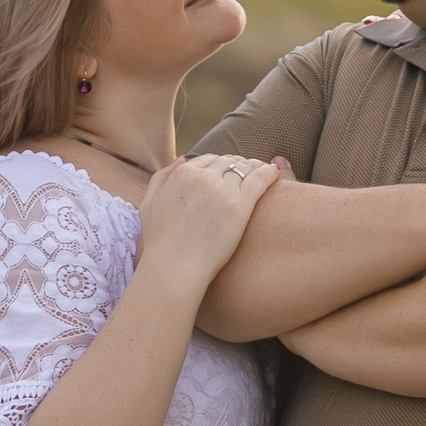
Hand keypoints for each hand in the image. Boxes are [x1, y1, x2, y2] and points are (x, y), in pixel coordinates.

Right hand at [138, 154, 282, 287]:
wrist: (174, 267)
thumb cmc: (160, 242)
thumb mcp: (150, 202)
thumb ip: (163, 177)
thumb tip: (183, 159)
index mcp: (183, 174)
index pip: (209, 159)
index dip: (220, 164)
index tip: (228, 172)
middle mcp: (204, 177)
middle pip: (228, 162)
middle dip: (238, 164)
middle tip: (249, 171)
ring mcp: (222, 190)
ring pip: (245, 168)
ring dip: (255, 167)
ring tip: (264, 171)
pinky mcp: (240, 206)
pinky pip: (259, 180)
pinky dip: (269, 173)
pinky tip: (276, 172)